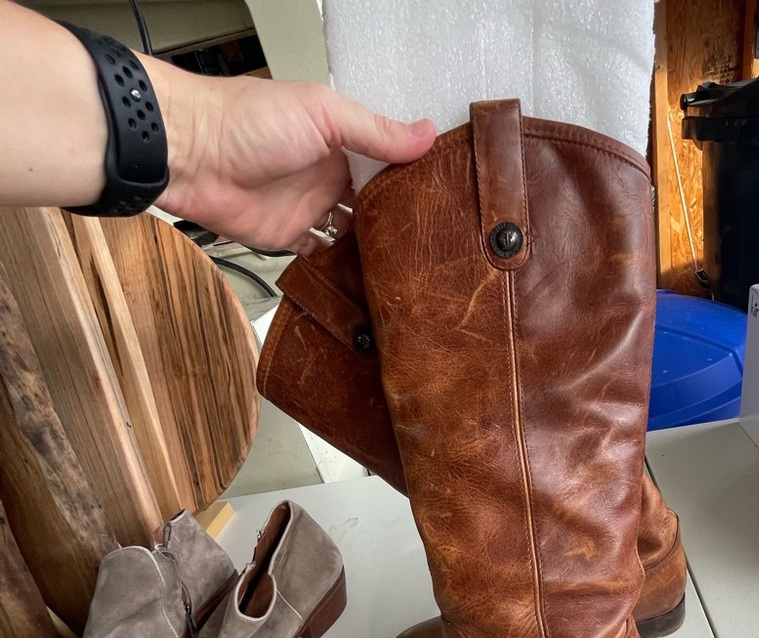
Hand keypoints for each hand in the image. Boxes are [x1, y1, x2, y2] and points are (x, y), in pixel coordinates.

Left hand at [153, 70, 435, 253]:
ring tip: (409, 264)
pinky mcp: (289, 237)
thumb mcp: (324, 116)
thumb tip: (428, 134)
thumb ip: (375, 131)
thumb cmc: (249, 121)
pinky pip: (320, 255)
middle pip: (373, 201)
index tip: (443, 195)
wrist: (192, 154)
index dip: (411, 177)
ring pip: (352, 231)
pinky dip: (339, 265)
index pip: (386, 160)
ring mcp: (309, 207)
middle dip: (397, 217)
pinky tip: (365, 276)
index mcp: (340, 140)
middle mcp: (328, 173)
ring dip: (373, 245)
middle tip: (432, 237)